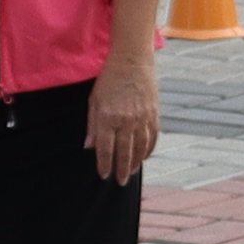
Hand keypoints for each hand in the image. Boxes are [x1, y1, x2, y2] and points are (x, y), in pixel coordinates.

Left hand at [86, 51, 162, 186]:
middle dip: (122, 169)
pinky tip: (145, 157)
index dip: (104, 163)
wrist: (133, 61)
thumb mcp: (94, 100)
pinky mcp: (154, 114)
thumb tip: (89, 146)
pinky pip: (153, 137)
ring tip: (132, 172)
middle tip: (121, 182)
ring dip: (136, 162)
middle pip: (124, 152)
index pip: (105, 147)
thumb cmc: (109, 79)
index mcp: (108, 117)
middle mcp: (126, 120)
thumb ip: (92, 125)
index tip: (104, 175)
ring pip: (141, 147)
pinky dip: (149, 149)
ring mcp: (142, 118)